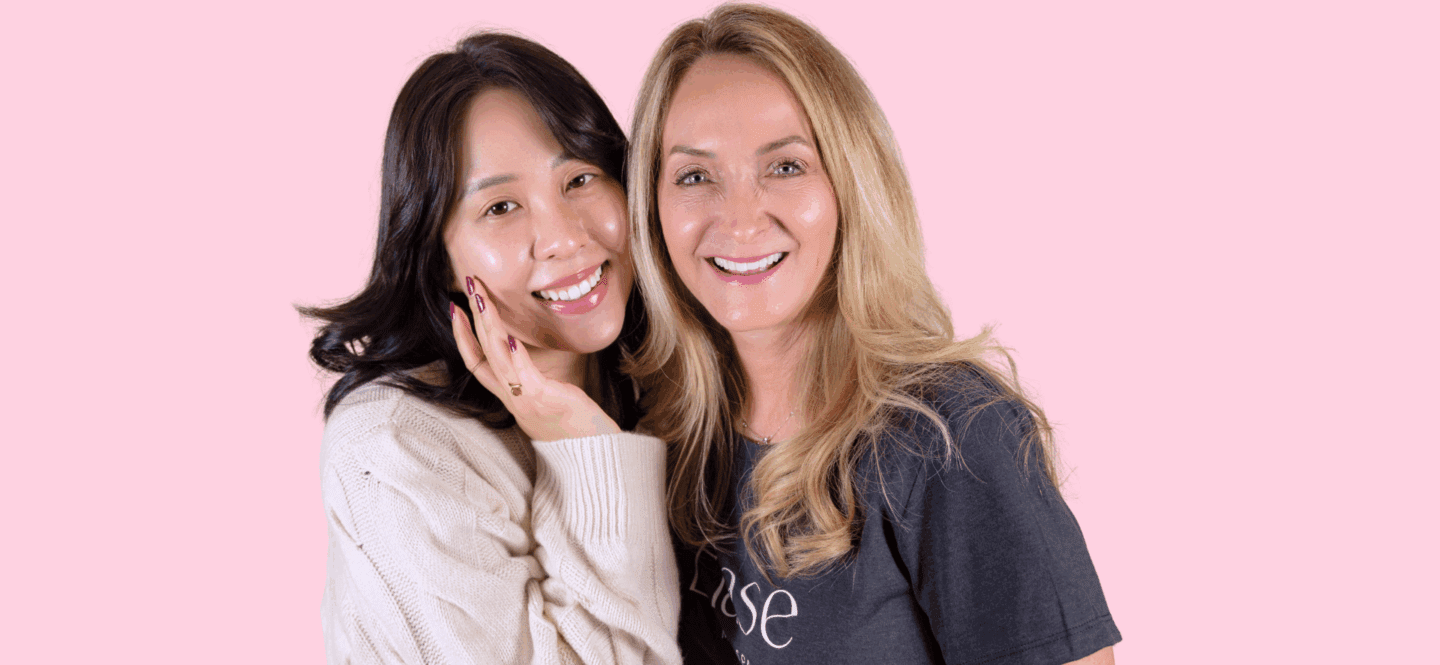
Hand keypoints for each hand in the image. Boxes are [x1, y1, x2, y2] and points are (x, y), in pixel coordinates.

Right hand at [449, 275, 620, 440]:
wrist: (592, 452)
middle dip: (473, 318)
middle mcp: (512, 398)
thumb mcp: (547, 396)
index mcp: (510, 394)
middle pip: (483, 354)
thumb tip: (526, 353)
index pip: (476, 363)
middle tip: (469, 286)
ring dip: (489, 327)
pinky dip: (516, 357)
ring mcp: (525, 400)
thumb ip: (533, 378)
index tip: (456, 309)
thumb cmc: (575, 423)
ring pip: (498, 360)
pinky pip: (523, 377)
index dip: (463, 337)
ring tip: (482, 299)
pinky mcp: (544, 400)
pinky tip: (512, 338)